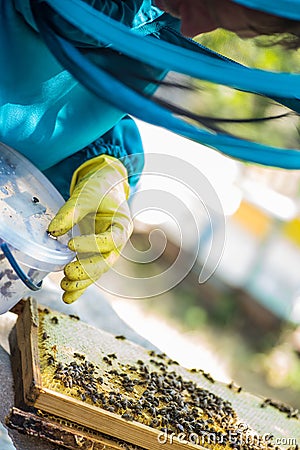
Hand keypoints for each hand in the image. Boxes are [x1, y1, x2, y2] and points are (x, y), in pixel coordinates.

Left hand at [48, 155, 131, 303]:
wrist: (104, 187)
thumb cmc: (99, 189)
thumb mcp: (85, 195)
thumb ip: (70, 212)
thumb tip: (52, 231)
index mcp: (122, 226)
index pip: (110, 240)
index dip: (92, 244)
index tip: (71, 245)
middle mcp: (117, 242)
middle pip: (106, 261)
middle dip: (87, 270)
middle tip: (67, 272)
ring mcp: (106, 251)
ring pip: (97, 271)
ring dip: (82, 282)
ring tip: (65, 287)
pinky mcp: (95, 255)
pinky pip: (89, 274)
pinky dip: (80, 287)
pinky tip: (68, 297)